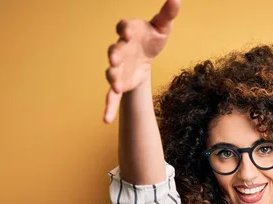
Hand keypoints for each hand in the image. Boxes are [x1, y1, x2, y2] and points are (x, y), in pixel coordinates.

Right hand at [103, 0, 180, 122]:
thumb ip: (167, 14)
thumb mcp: (162, 27)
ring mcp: (118, 67)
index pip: (124, 27)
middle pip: (114, 50)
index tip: (126, 30)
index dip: (124, 28)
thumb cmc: (152, 38)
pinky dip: (108, 107)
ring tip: (114, 84)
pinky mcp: (119, 83)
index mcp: (129, 31)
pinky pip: (111, 96)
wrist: (146, 56)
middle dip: (114, 54)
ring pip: (111, 72)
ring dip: (111, 77)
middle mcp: (120, 48)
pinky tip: (106, 119)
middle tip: (114, 58)